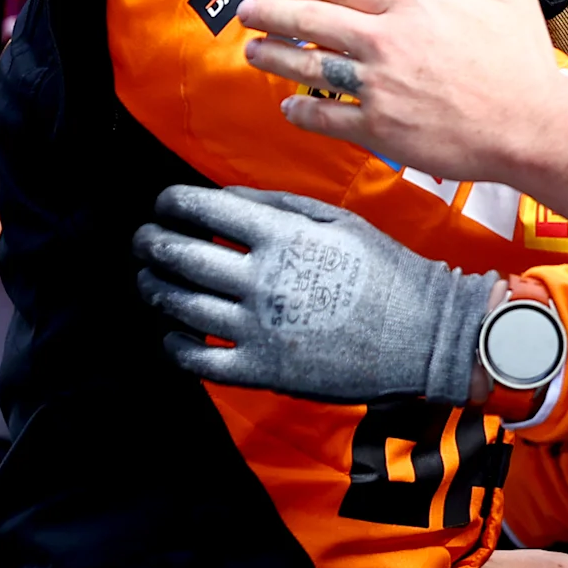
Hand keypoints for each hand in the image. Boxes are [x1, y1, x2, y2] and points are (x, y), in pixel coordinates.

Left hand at [133, 185, 499, 402]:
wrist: (424, 333)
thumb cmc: (385, 271)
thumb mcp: (339, 220)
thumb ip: (280, 205)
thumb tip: (227, 197)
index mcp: (282, 236)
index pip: (203, 210)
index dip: (171, 203)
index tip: (163, 203)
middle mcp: (262, 280)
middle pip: (180, 256)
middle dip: (150, 243)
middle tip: (143, 240)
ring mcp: (258, 328)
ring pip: (180, 305)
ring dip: (154, 288)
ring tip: (148, 280)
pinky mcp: (262, 370)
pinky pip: (199, 359)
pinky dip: (175, 344)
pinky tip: (173, 333)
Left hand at [240, 0, 567, 184]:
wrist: (532, 125)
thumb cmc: (522, 64)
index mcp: (414, 2)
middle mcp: (387, 39)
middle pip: (313, 20)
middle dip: (272, 14)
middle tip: (248, 12)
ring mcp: (378, 85)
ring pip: (309, 66)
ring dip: (275, 57)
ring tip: (253, 53)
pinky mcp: (379, 127)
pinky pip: (325, 116)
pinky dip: (301, 110)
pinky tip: (288, 106)